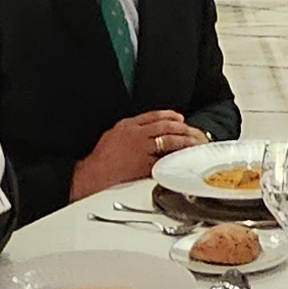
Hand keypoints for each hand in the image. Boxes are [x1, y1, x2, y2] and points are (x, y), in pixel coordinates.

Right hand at [72, 111, 200, 191]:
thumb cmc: (102, 157)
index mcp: (128, 125)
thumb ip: (129, 129)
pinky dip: (174, 157)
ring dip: (182, 140)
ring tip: (191, 141)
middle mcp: (137, 134)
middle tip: (189, 129)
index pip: (153, 115)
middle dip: (179, 127)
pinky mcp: (145, 164)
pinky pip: (164, 159)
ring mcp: (142, 149)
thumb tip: (142, 129)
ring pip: (168, 140)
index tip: (178, 117)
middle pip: (164, 126)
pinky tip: (181, 158)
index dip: (168, 115)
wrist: (96, 173)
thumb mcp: (113, 134)